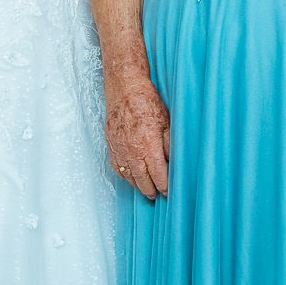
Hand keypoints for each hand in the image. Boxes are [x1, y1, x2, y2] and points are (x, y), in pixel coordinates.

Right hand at [105, 71, 170, 200]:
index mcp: (149, 146)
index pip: (158, 175)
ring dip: (138, 185)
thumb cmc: (147, 101)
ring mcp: (120, 149)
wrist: (125, 88)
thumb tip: (174, 162)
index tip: (168, 192)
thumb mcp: (167, 122)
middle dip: (151, 190)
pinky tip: (130, 177)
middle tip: (157, 196)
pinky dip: (125, 175)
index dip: (164, 186)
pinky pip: (117, 167)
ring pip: (129, 176)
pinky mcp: (111, 145)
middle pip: (142, 181)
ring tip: (145, 190)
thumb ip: (170, 145)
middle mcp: (133, 152)